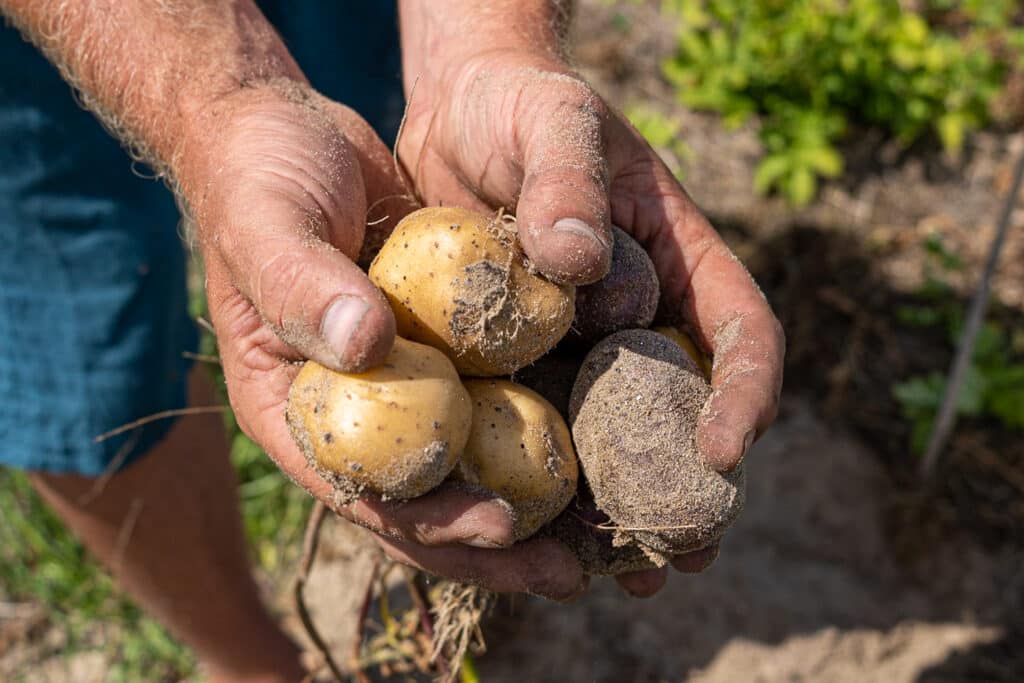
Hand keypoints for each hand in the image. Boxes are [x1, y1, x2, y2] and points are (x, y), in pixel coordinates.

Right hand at [176, 82, 584, 600]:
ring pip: (465, 462)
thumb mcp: (267, 224)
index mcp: (290, 408)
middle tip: (573, 570)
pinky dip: (536, 423)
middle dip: (495, 545)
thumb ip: (304, 286)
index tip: (502, 526)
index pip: (362, 490)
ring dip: (529, 503)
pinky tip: (597, 443)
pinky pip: (490, 395)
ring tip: (601, 536)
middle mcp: (349, 413)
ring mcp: (396, 384)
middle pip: (423, 501)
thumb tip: (366, 347)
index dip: (431, 521)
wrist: (284, 130)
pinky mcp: (438, 347)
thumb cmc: (257, 177)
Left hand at [399, 41, 784, 595]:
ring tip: (621, 575)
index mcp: (680, 258)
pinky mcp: (522, 361)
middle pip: (683, 408)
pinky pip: (542, 430)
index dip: (744, 390)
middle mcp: (640, 313)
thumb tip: (580, 265)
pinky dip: (545, 485)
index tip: (726, 446)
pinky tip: (534, 536)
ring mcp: (581, 344)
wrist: (456, 113)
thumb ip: (569, 179)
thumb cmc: (520, 103)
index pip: (739, 329)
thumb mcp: (550, 117)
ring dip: (621, 509)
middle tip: (684, 554)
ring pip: (616, 438)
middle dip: (690, 485)